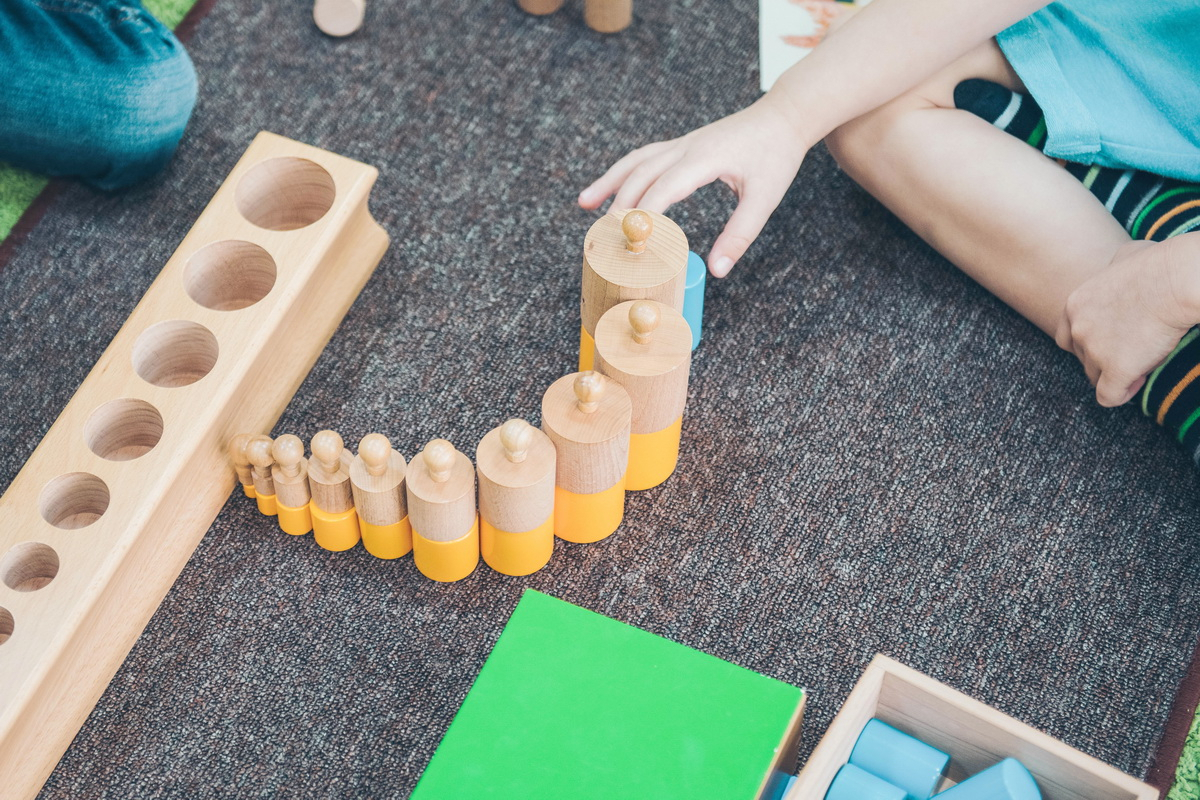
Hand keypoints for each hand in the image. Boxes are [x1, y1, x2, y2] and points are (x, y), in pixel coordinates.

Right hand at [577, 99, 809, 277]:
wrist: (783, 116)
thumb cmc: (776, 155)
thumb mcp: (765, 198)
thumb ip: (740, 234)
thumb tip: (718, 269)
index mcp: (705, 158)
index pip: (664, 188)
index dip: (644, 216)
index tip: (630, 244)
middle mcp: (686, 147)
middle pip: (641, 175)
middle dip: (620, 207)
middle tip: (604, 239)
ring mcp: (681, 144)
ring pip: (635, 162)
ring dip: (609, 183)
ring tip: (585, 203)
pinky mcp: (681, 146)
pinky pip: (643, 157)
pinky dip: (622, 172)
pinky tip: (610, 189)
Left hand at [1056, 238, 1199, 406]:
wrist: (1177, 280)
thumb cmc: (1159, 263)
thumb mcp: (1123, 257)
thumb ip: (1112, 270)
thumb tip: (1119, 267)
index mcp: (1074, 304)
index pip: (1065, 337)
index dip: (1087, 343)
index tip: (1112, 342)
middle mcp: (1077, 329)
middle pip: (1081, 358)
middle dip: (1103, 359)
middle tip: (1131, 353)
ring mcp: (1094, 350)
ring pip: (1095, 377)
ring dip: (1115, 375)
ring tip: (1140, 365)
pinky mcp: (1116, 369)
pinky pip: (1108, 396)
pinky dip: (1121, 394)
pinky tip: (1136, 384)